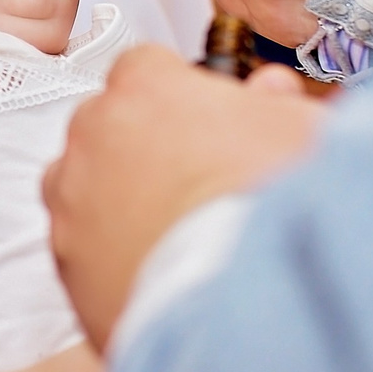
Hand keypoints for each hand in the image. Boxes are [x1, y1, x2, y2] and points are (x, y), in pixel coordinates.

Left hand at [44, 48, 324, 351]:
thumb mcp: (304, 131)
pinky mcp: (68, 269)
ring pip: (86, 191)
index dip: (180, 97)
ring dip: (120, 203)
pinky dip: (113, 259)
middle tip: (197, 182)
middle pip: (109, 128)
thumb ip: (277, 103)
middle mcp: (92, 138)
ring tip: (176, 234)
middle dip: (145, 148)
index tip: (204, 123)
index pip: (147, 68)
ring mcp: (72, 206)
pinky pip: (85, 253)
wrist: (245, 303)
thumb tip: (270, 92)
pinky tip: (161, 273)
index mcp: (144, 88)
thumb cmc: (275, 208)